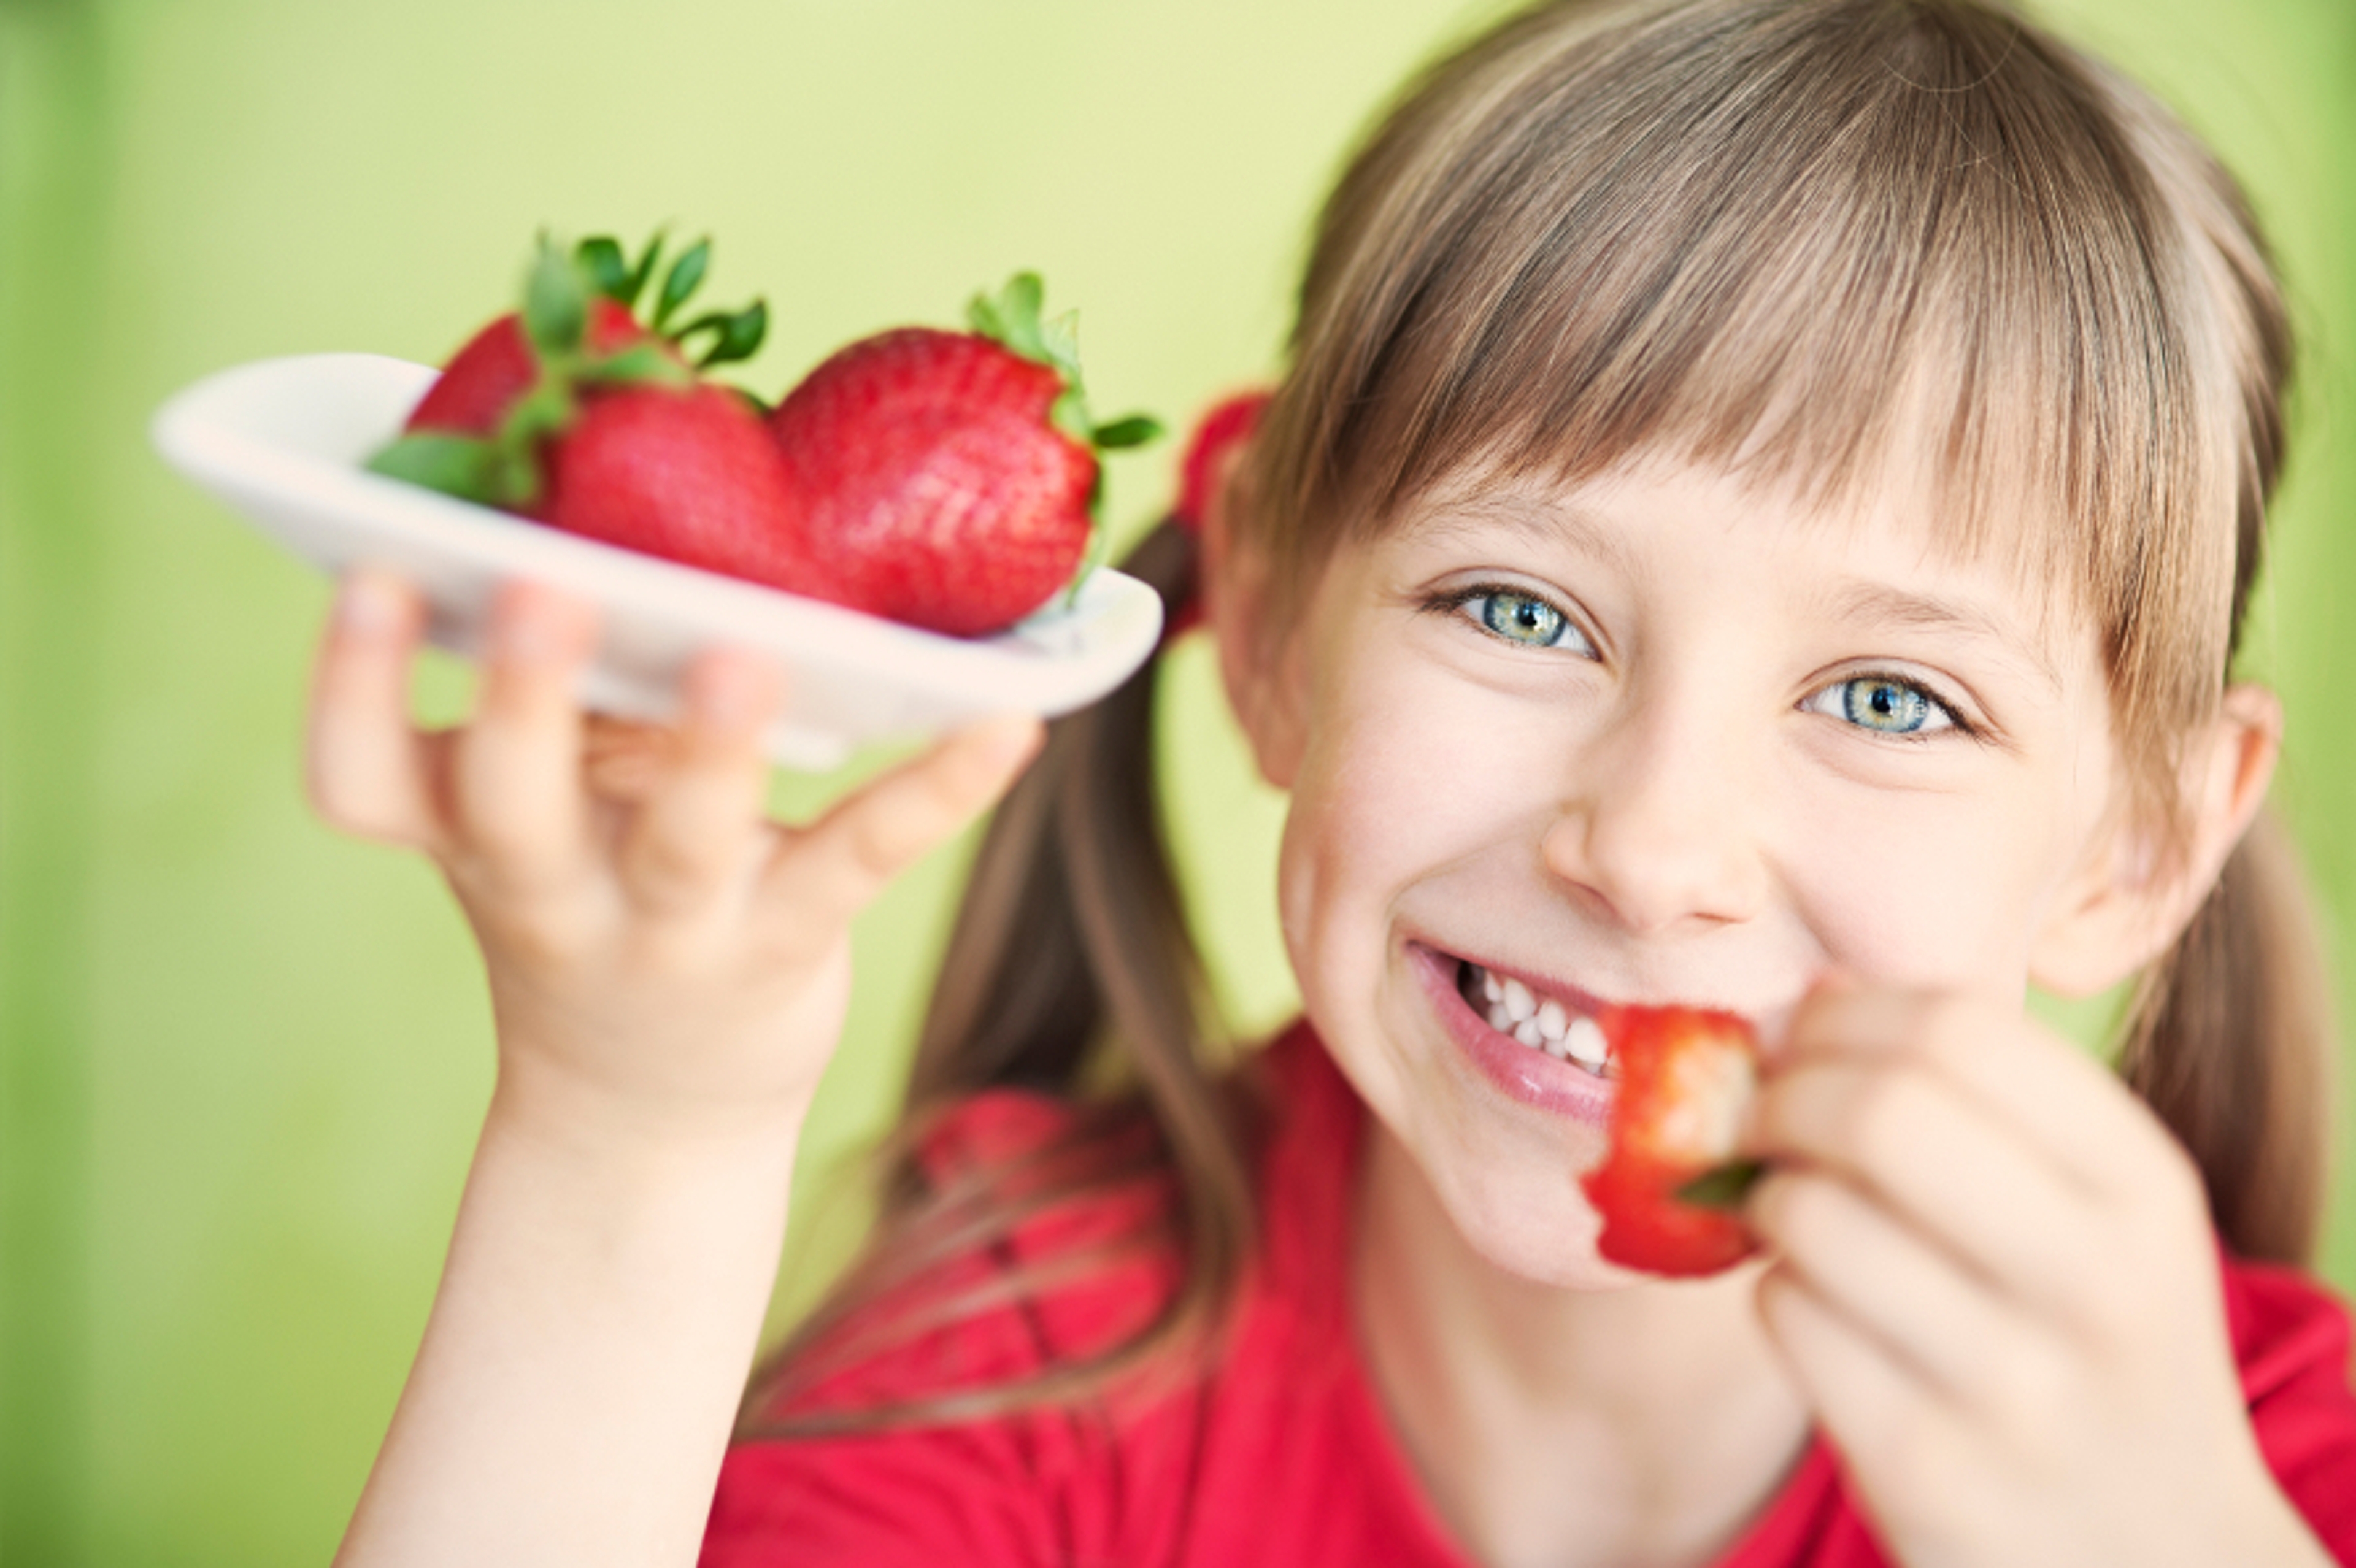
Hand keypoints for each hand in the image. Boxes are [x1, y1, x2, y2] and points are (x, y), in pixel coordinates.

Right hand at [305, 567, 1042, 1150]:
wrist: (651, 1111)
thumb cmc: (592, 899)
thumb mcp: (538, 811)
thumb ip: (557, 697)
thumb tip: (610, 502)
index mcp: (463, 836)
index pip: (359, 777)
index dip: (348, 688)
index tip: (365, 575)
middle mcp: (549, 892)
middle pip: (509, 803)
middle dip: (517, 700)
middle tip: (539, 592)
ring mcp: (671, 931)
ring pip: (681, 843)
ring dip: (709, 749)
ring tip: (745, 654)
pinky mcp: (789, 939)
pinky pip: (862, 854)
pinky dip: (939, 787)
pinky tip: (1009, 723)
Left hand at [1743, 983, 2328, 1567]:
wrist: (2156, 1557)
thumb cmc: (2096, 1340)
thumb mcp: (2107, 1216)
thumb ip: (1991, 1103)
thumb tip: (1819, 992)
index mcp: (2144, 1190)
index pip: (1960, 1028)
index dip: (1847, 1013)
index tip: (1808, 1031)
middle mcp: (2094, 1283)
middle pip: (1874, 1112)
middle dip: (1784, 1094)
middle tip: (1763, 1111)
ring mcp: (2010, 1386)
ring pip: (1810, 1217)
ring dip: (1767, 1197)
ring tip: (1789, 1210)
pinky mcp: (1922, 1467)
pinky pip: (1785, 1316)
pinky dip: (1773, 1291)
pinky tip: (1812, 1302)